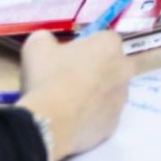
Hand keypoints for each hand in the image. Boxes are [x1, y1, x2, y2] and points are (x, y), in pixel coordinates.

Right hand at [16, 31, 133, 160]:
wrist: (52, 121)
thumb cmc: (47, 77)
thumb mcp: (36, 47)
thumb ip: (45, 39)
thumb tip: (47, 41)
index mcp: (109, 45)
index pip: (102, 39)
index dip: (84, 47)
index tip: (66, 57)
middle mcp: (124, 68)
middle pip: (111, 64)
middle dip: (95, 69)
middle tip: (67, 79)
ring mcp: (123, 97)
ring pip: (110, 90)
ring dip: (94, 93)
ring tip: (67, 102)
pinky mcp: (116, 122)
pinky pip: (104, 114)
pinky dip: (91, 115)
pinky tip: (72, 119)